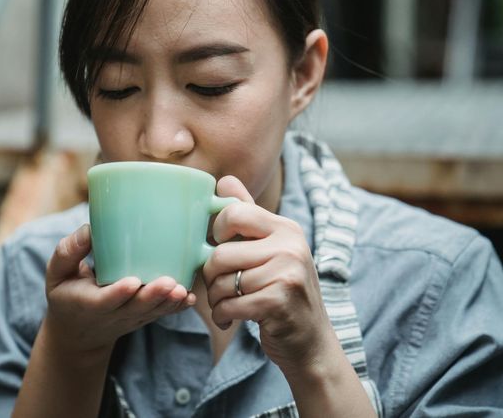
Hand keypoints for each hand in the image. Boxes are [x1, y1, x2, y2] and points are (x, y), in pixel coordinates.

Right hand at [43, 224, 195, 362]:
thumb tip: (90, 229)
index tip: (132, 282)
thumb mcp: (57, 275)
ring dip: (169, 302)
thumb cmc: (67, 293)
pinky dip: (176, 308)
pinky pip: (161, 314)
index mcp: (88, 304)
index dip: (119, 293)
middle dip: (153, 297)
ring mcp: (130, 318)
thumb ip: (69, 252)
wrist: (78, 333)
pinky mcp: (143, 318)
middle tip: (170, 283)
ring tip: (183, 290)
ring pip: (152, 312)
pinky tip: (190, 298)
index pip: (104, 301)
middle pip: (135, 308)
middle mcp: (112, 314)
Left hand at [202, 176, 334, 374]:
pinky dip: (223, 314)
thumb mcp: (272, 248)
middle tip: (219, 285)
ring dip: (216, 299)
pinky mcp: (279, 302)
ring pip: (223, 282)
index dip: (216, 230)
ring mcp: (287, 273)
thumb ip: (248, 215)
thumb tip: (224, 181)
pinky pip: (229, 304)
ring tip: (227, 303)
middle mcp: (290, 246)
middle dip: (211, 275)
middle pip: (221, 253)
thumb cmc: (283, 291)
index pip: (233, 212)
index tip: (219, 245)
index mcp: (285, 227)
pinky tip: (231, 317)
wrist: (311, 341)